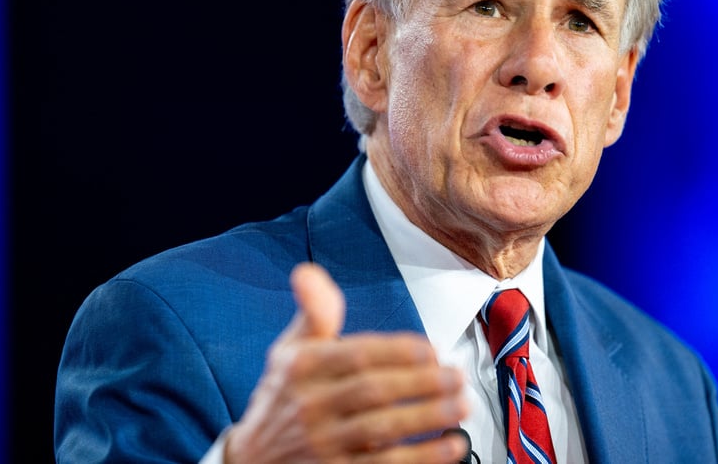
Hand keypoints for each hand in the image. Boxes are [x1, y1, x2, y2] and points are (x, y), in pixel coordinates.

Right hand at [224, 262, 469, 462]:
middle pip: (375, 390)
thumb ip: (313, 313)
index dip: (400, 351)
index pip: (358, 353)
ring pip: (384, 427)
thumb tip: (308, 272)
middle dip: (423, 382)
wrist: (255, 458)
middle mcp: (309, 404)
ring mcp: (322, 443)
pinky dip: (422, 456)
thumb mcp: (289, 350)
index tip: (432, 350)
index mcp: (301, 367)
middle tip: (457, 376)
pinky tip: (450, 446)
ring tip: (461, 405)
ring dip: (429, 416)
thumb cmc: (283, 396)